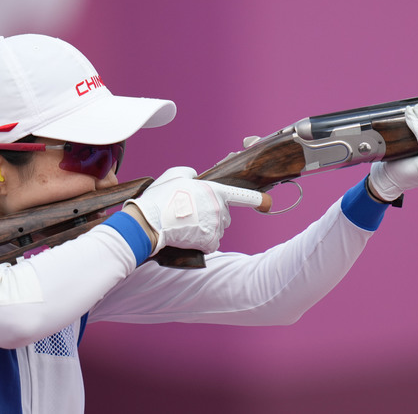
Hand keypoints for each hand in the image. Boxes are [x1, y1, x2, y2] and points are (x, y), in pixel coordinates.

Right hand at [123, 166, 264, 254]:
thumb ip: (191, 174)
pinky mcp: (210, 241)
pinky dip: (202, 243)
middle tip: (191, 214)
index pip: (242, 195)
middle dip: (213, 216)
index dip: (256, 199)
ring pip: (218, 230)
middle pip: (225, 215)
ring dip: (206, 230)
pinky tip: (188, 237)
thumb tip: (196, 177)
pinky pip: (211, 244)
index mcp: (214, 190)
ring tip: (186, 225)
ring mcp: (216, 226)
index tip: (268, 203)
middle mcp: (219, 208)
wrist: (149, 222)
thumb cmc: (160, 198)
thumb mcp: (175, 175)